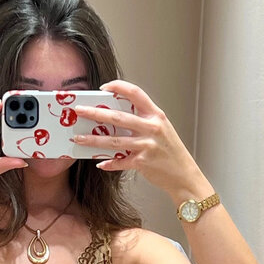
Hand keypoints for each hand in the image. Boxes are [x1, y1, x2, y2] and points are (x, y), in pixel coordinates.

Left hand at [72, 80, 209, 201]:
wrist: (184, 175)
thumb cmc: (170, 152)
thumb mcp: (161, 130)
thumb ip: (142, 121)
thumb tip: (114, 118)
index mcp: (156, 115)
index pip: (136, 93)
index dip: (118, 87)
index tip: (103, 87)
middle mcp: (152, 128)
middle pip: (118, 117)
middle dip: (95, 113)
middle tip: (79, 111)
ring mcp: (147, 145)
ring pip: (114, 141)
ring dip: (94, 140)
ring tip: (78, 138)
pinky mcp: (143, 162)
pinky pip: (120, 161)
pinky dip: (109, 163)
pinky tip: (99, 163)